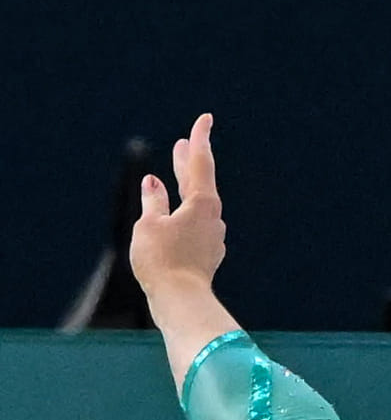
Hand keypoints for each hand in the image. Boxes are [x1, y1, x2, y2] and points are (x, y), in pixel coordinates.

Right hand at [130, 113, 226, 295]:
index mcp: (202, 203)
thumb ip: (153, 202)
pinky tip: (175, 214)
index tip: (206, 119)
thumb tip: (152, 183)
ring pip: (197, 203)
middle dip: (189, 161)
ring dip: (186, 185)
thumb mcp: (150, 225)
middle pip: (199, 182)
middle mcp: (212, 216)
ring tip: (177, 170)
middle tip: (183, 143)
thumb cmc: (162, 260)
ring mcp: (212, 235)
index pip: (200, 163)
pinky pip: (194, 224)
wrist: (180, 300)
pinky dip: (183, 212)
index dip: (200, 140)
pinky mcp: (207, 253)